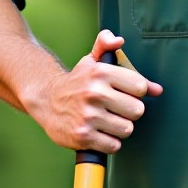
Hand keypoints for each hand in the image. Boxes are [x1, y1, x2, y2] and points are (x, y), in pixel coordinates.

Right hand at [29, 31, 161, 152]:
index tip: (124, 93)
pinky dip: (109, 142)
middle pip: (137, 110)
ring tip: (106, 121)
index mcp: (101, 73)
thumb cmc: (76, 82)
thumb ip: (107, 45)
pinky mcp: (83, 136)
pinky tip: (99, 133)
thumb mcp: (91, 60)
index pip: (141, 87)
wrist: (46, 101)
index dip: (135, 92)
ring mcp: (88, 116)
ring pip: (127, 129)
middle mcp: (95, 93)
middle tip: (115, 109)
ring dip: (119, 128)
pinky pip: (113, 145)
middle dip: (129, 112)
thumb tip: (120, 41)